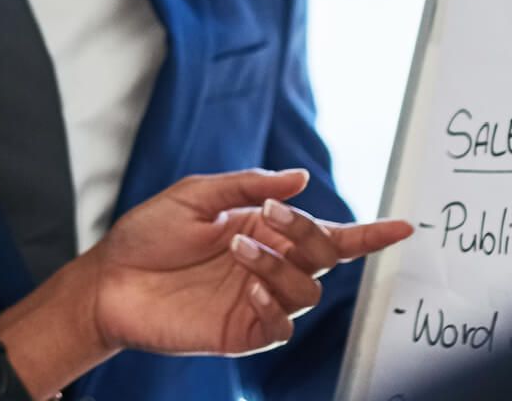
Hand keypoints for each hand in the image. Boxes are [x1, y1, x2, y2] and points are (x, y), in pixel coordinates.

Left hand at [82, 168, 412, 358]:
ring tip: (235, 249)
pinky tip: (248, 287)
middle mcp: (268, 266)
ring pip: (307, 290)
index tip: (403, 226)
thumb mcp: (194, 195)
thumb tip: (300, 178)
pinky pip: (281, 326)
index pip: (326, 234)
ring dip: (279, 264)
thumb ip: (247, 186)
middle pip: (323, 256)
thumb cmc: (146, 236)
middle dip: (308, 232)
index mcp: (264, 231)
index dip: (368, 233)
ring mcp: (257, 301)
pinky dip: (275, 304)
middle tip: (271, 217)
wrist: (108, 280)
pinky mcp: (242, 332)